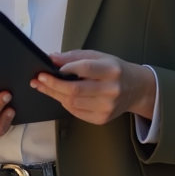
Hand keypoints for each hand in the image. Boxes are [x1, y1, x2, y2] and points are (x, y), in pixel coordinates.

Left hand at [30, 50, 155, 124]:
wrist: (137, 89)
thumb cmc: (114, 70)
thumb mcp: (98, 56)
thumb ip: (74, 57)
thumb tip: (51, 58)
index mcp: (111, 70)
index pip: (85, 69)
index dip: (64, 70)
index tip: (45, 70)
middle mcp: (111, 89)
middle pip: (75, 90)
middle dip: (52, 85)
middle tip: (38, 80)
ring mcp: (107, 107)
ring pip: (73, 103)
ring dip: (55, 95)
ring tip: (45, 87)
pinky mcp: (103, 118)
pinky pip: (77, 112)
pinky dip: (65, 104)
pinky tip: (60, 96)